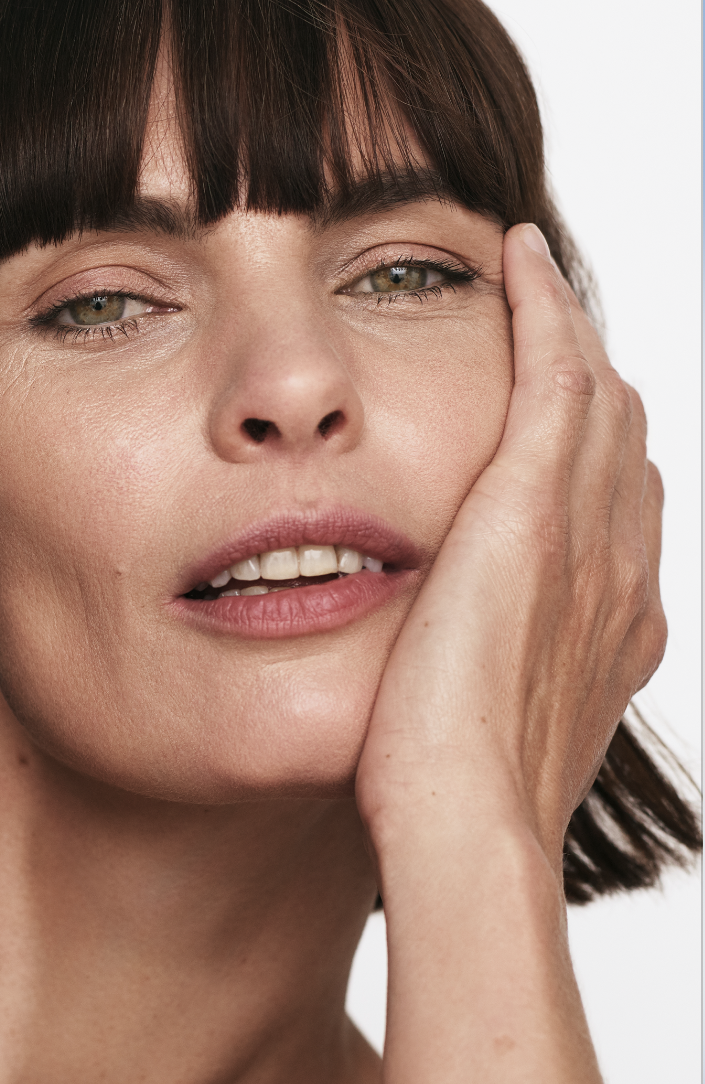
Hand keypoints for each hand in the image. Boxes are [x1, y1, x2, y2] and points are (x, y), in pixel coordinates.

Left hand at [356, 222, 664, 872]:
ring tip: (532, 288)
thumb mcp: (495, 734)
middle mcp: (623, 570)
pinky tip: (514, 259)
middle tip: (547, 335)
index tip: (560, 423)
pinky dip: (542, 309)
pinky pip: (556, 373)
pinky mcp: (534, 508)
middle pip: (624, 441)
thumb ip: (494, 687)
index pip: (618, 506)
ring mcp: (590, 534)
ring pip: (600, 397)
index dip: (594, 456)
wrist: (469, 824)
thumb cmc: (458, 805)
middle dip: (593, 383)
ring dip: (569, 335)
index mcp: (616, 625)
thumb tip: (459, 674)